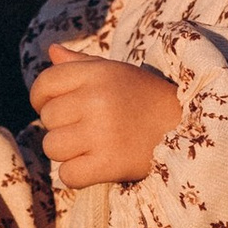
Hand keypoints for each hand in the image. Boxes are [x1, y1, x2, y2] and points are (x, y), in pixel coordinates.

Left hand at [30, 51, 181, 189]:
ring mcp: (102, 132)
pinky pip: (68, 175)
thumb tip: (51, 52)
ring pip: (53, 148)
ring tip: (92, 147)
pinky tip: (96, 166)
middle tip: (88, 128)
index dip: (42, 98)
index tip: (55, 107)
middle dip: (62, 127)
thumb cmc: (144, 99)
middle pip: (48, 119)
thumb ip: (80, 64)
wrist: (186, 129)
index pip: (45, 84)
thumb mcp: (116, 73)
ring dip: (67, 153)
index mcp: (97, 73)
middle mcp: (97, 99)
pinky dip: (77, 176)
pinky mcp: (109, 163)